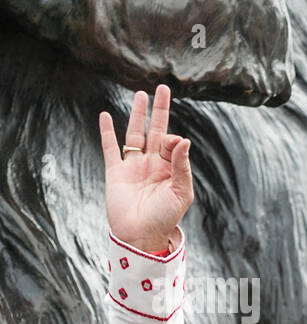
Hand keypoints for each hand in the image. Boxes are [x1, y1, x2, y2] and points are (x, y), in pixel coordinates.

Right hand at [100, 85, 193, 253]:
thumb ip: (182, 167)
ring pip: (135, 134)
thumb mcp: (181, 193)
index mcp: (171, 169)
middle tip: (163, 88)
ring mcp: (133, 166)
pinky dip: (107, 132)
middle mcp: (153, 164)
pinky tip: (106, 116)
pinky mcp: (115, 172)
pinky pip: (110, 148)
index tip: (171, 142)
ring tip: (141, 95)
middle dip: (160, 110)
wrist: (140, 235)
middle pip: (156, 131)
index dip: (172, 139)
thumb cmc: (165, 218)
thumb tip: (183, 139)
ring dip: (138, 115)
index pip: (172, 143)